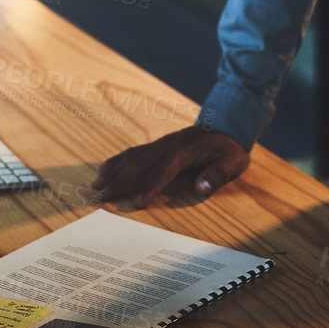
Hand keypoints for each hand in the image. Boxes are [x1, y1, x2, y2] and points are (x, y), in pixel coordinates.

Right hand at [91, 125, 249, 207]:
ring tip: (96, 184)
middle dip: (120, 180)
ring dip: (114, 171)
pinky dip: (118, 160)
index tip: (138, 202)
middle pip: (140, 164)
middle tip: (101, 195)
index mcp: (185, 152)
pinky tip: (106, 168)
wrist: (226, 125)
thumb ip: (217, 174)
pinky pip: (135, 152)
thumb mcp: (232, 162)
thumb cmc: (229, 149)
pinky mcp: (158, 145)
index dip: (151, 186)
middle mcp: (168, 146)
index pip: (164, 170)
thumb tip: (201, 187)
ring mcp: (161, 144)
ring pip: (133, 157)